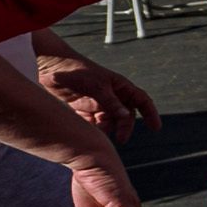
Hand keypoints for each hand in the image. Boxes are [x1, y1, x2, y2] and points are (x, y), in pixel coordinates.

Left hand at [37, 50, 156, 138]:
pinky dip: (92, 128)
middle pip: (125, 116)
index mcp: (120, 87)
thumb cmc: (78, 71)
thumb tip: (127, 118)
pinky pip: (93, 123)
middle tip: (120, 139)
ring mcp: (98, 103)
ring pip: (109, 122)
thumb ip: (112, 104)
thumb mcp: (97, 87)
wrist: (51, 67)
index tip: (156, 128)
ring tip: (98, 131)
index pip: (142, 101)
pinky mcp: (83, 109)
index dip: (150, 114)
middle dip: (124, 128)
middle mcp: (112, 96)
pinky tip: (86, 129)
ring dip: (106, 129)